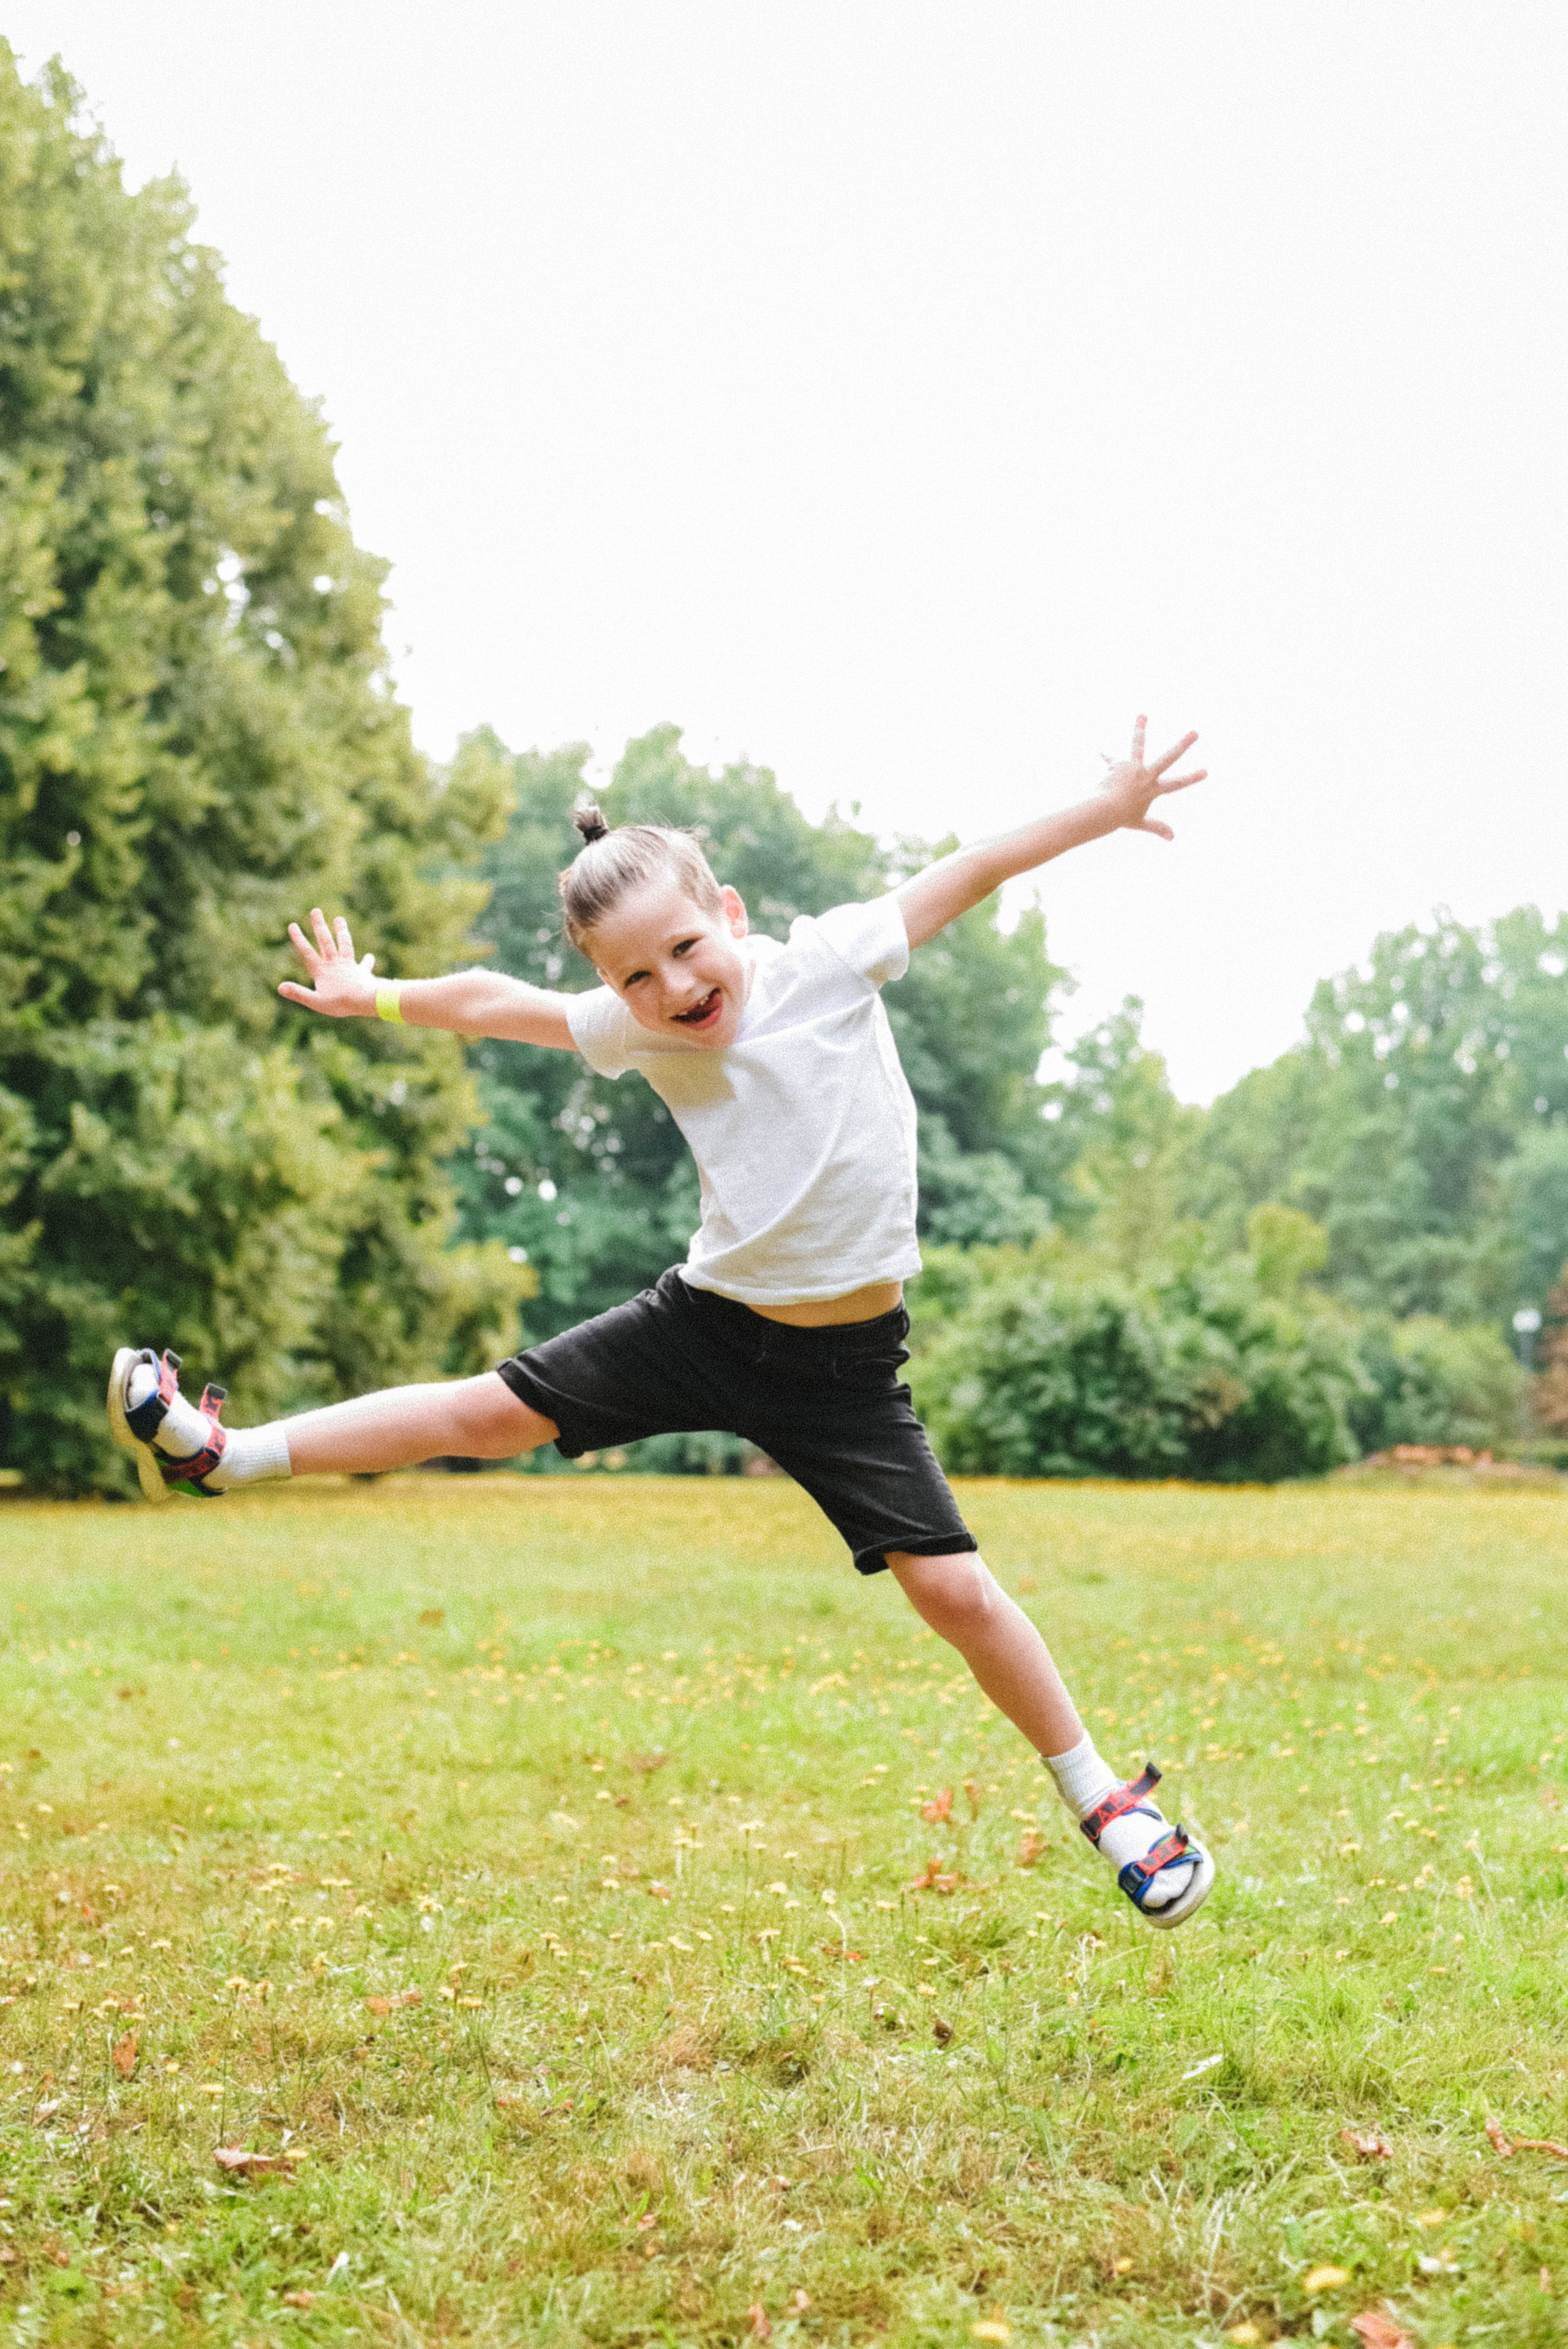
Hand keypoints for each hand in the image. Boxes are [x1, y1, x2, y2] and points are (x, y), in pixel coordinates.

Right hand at [278, 909, 378, 1017]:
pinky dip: (367, 961)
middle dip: (319, 926)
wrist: (365, 1001)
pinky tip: (370, 956)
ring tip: (339, 919)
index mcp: (322, 971)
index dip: (299, 939)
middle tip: (315, 910)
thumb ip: (298, 993)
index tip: (292, 925)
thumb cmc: (340, 1003)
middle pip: (326, 942)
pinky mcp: (363, 973)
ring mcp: (349, 966)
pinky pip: (365, 965)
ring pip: (345, 945)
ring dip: (341, 932)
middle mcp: (335, 964)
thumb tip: (279, 987)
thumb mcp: (316, 1001)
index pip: (307, 952)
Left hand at [1095, 715, 1206, 840]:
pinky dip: (1106, 757)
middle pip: (1169, 757)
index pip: (1177, 784)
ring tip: (1142, 714)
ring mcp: (1134, 767)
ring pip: (1139, 744)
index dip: (1193, 778)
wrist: (1105, 809)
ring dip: (1141, 727)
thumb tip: (1173, 838)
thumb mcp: (1140, 823)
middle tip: (1195, 732)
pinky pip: (1111, 758)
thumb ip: (1157, 827)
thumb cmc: (1120, 818)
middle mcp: (1147, 775)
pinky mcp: (1119, 763)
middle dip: (1184, 744)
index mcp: (1154, 789)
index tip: (1206, 771)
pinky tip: (1101, 752)